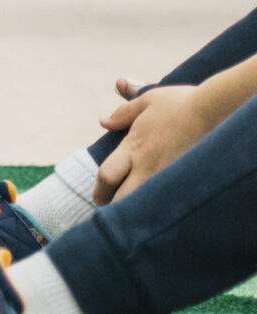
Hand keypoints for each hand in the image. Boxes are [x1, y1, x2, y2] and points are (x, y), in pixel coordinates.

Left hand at [97, 78, 225, 202]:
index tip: (98, 199)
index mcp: (133, 147)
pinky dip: (162, 205)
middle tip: (114, 209)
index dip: (100, 190)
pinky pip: (170, 199)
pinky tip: (163, 206)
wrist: (216, 111)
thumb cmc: (179, 104)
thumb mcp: (146, 103)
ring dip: (138, 208)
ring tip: (136, 211)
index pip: (107, 176)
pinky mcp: (187, 179)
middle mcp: (148, 165)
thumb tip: (103, 121)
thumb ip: (123, 114)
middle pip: (124, 198)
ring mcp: (168, 175)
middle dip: (115, 206)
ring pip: (146, 203)